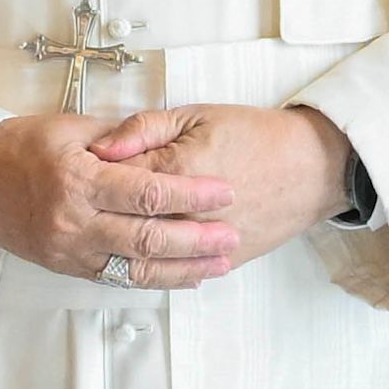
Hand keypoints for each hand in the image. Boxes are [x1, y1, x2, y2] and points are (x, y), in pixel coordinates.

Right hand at [0, 109, 241, 285]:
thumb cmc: (21, 147)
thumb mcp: (71, 127)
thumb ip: (122, 138)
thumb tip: (168, 144)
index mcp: (78, 179)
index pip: (148, 192)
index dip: (192, 195)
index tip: (225, 192)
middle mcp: (74, 221)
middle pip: (149, 238)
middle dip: (197, 240)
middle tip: (231, 235)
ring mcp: (70, 251)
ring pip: (137, 268)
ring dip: (183, 269)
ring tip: (219, 264)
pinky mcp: (67, 267)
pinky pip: (118, 279)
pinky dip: (155, 279)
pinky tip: (184, 276)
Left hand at [88, 105, 353, 270]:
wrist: (312, 167)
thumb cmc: (256, 135)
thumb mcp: (197, 115)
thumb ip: (144, 128)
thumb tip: (102, 146)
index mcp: (174, 170)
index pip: (114, 179)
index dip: (92, 177)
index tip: (76, 172)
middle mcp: (185, 213)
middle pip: (123, 222)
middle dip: (97, 217)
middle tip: (80, 209)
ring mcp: (203, 241)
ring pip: (145, 256)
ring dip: (116, 248)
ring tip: (99, 238)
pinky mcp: (221, 259)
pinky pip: (176, 273)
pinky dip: (151, 269)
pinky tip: (131, 261)